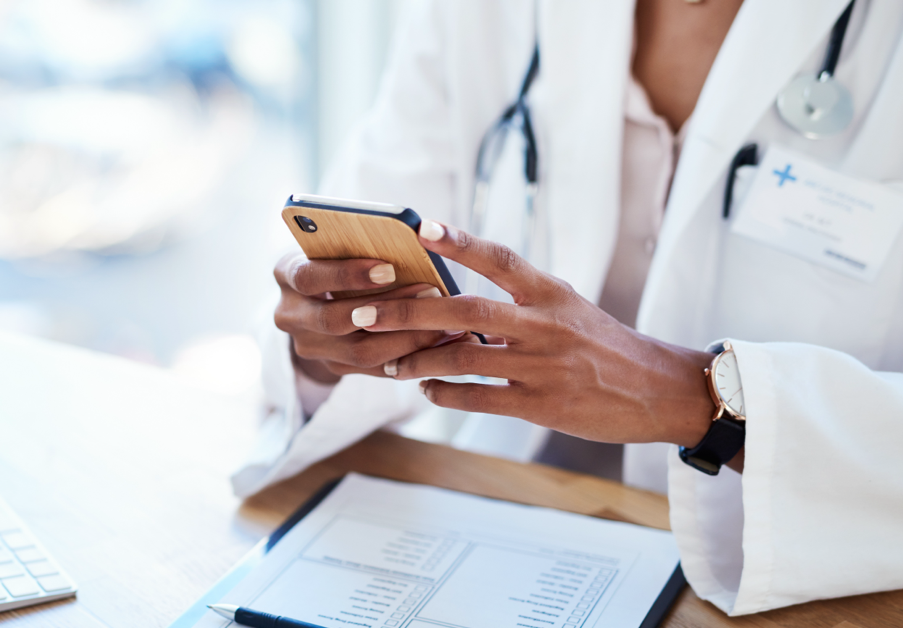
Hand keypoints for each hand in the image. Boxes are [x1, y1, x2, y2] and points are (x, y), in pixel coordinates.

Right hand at [273, 252, 461, 383]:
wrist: (316, 298)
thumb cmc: (336, 256)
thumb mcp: (335, 244)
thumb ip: (358, 245)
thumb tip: (416, 240)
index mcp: (286, 274)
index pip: (309, 276)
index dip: (347, 275)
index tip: (388, 268)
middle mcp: (289, 314)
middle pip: (334, 320)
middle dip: (388, 309)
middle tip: (430, 294)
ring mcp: (309, 347)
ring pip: (359, 352)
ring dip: (406, 337)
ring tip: (445, 322)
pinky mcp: (333, 368)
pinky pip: (375, 368)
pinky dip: (410, 356)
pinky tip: (441, 342)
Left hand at [349, 221, 716, 447]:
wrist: (657, 389)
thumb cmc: (604, 346)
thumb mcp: (568, 308)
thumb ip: (519, 301)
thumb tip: (456, 303)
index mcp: (549, 292)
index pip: (498, 259)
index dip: (458, 242)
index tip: (421, 228)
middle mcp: (543, 323)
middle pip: (463, 309)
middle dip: (407, 311)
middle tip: (364, 314)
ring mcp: (541, 365)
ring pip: (463, 356)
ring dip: (418, 359)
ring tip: (391, 363)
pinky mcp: (541, 404)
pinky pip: (479, 398)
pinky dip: (446, 394)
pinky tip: (428, 390)